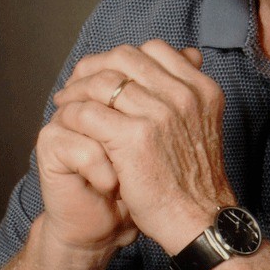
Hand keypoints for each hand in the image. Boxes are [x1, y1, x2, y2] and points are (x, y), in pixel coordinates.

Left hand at [50, 41, 233, 252]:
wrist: (199, 219)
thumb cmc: (195, 177)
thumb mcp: (203, 123)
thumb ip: (187, 93)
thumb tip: (185, 56)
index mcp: (202, 88)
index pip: (156, 49)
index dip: (125, 57)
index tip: (108, 72)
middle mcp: (183, 95)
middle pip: (127, 58)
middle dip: (96, 66)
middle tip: (78, 80)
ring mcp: (160, 114)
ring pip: (104, 82)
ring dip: (78, 88)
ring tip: (65, 99)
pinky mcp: (134, 138)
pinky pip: (90, 111)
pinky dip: (73, 112)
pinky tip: (67, 119)